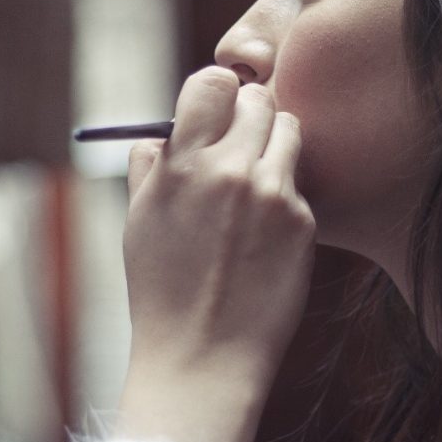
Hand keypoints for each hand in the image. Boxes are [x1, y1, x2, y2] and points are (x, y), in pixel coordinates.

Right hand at [115, 66, 316, 441]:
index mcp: (181, 165)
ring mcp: (271, 194)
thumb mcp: (138, 222)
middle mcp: (229, 171)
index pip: (212, 83)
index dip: (215, 91)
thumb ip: (149, 167)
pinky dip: (284, 193)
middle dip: (248, 113)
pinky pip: (298, 182)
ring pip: (289, 130)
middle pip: (258, 99)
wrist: (202, 358)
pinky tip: (264, 231)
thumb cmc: (162, 291)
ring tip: (255, 181)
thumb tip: (160, 134)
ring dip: (273, 144)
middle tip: (240, 140)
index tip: (215, 108)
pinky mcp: (302, 221)